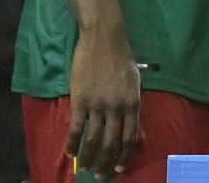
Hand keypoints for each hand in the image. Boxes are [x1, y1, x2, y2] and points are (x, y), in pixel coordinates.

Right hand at [66, 27, 141, 178]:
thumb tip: (139, 133)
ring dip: (89, 156)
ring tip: (85, 168)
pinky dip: (72, 143)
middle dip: (107, 162)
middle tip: (101, 175)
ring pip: (94, 138)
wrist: (104, 39)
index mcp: (133, 103)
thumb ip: (135, 108)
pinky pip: (76, 127)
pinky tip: (69, 154)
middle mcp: (117, 107)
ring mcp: (98, 104)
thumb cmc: (121, 59)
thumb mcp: (135, 83)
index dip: (125, 155)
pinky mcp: (80, 100)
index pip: (131, 137)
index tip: (120, 168)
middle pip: (113, 142)